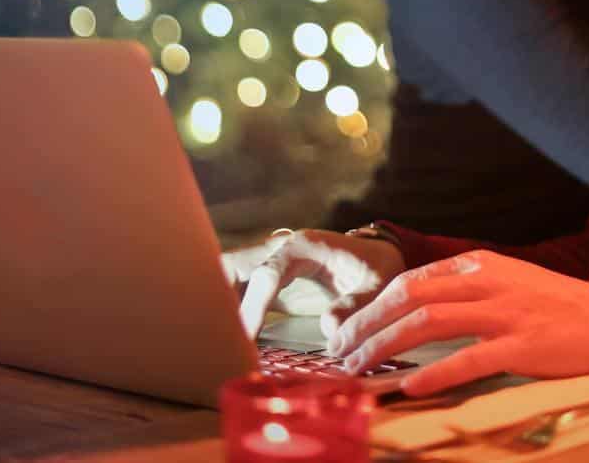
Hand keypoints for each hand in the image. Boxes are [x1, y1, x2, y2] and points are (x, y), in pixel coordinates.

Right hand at [220, 228, 405, 339]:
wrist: (375, 257)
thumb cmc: (376, 270)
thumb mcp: (378, 287)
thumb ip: (356, 306)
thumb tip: (329, 330)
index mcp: (303, 247)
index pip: (267, 274)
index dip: (254, 306)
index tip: (246, 338)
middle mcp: (277, 248)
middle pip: (231, 266)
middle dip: (215, 298)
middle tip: (211, 338)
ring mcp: (267, 261)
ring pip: (224, 275)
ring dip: (214, 304)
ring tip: (210, 342)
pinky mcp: (264, 280)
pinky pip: (233, 290)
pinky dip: (223, 310)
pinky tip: (221, 339)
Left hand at [329, 250, 588, 395]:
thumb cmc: (554, 307)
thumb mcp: (506, 282)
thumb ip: (464, 290)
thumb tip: (413, 310)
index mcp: (479, 263)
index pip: (411, 279)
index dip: (373, 305)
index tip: (348, 328)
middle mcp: (487, 281)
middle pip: (410, 295)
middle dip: (367, 323)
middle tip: (339, 350)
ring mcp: (504, 312)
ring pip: (429, 322)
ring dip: (386, 345)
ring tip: (359, 368)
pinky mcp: (521, 346)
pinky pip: (468, 359)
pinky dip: (433, 373)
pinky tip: (408, 387)